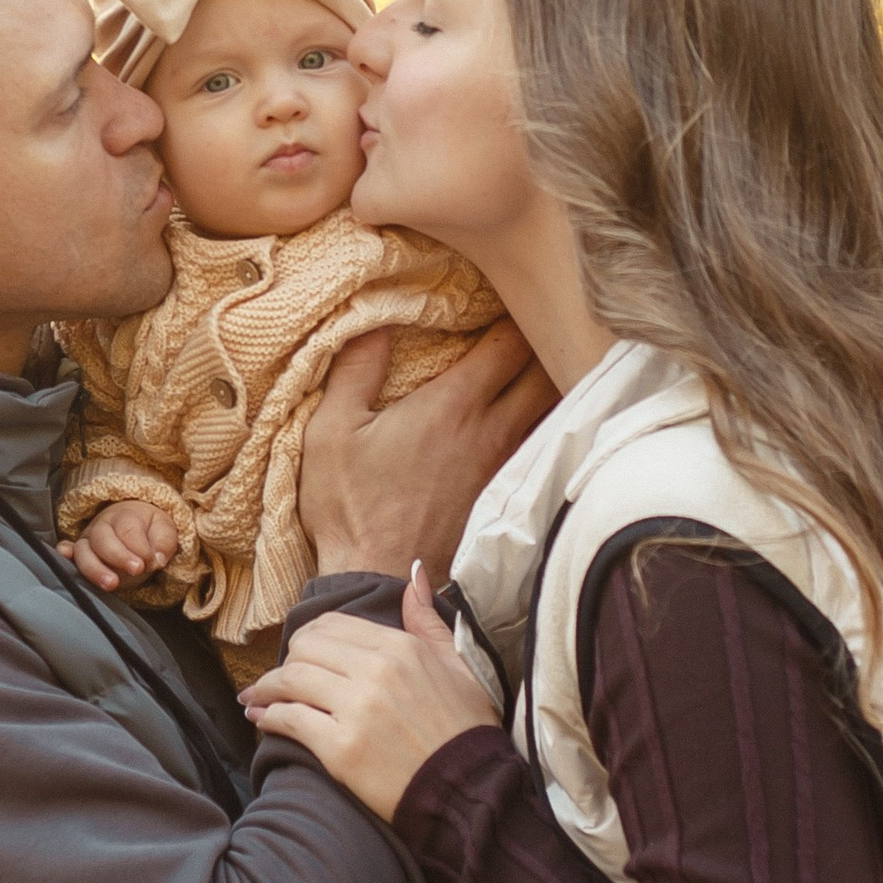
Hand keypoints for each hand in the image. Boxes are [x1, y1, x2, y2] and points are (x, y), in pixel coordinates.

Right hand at [67, 499, 180, 593]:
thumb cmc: (149, 530)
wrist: (134, 525)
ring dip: (95, 568)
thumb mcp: (165, 530)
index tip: (152, 562)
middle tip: (137, 570)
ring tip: (111, 584)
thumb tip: (157, 559)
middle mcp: (102, 526)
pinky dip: (63, 555)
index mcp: (125, 516)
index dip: (141, 548)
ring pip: (83, 550)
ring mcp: (87, 539)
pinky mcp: (78, 552)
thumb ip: (164, 543)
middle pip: (103, 539)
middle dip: (119, 556)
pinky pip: (65, 550)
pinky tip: (64, 558)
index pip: (129, 530)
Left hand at [240, 566, 506, 822]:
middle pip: (305, 647)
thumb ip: (427, 619)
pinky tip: (260, 719)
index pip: (332, 625)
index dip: (308, 638)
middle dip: (285, 661)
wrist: (470, 790)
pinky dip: (268, 716)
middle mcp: (375, 671)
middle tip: (276, 678)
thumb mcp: (459, 664)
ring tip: (255, 698)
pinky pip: (290, 720)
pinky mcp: (341, 749)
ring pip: (290, 679)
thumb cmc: (466, 730)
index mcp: (400, 647)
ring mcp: (356, 710)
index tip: (299, 654)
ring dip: (265, 688)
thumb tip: (413, 572)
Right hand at [300, 318, 553, 582]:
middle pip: (544, 371)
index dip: (511, 315)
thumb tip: (374, 323)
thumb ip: (355, 370)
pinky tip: (527, 419)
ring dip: (547, 383)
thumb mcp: (332, 431)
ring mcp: (505, 466)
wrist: (378, 581)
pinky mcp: (506, 495)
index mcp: (453, 406)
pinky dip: (542, 424)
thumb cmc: (351, 507)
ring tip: (534, 364)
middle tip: (528, 325)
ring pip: (550, 410)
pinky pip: (540, 446)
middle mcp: (492, 431)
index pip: (508, 342)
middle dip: (541, 342)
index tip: (501, 301)